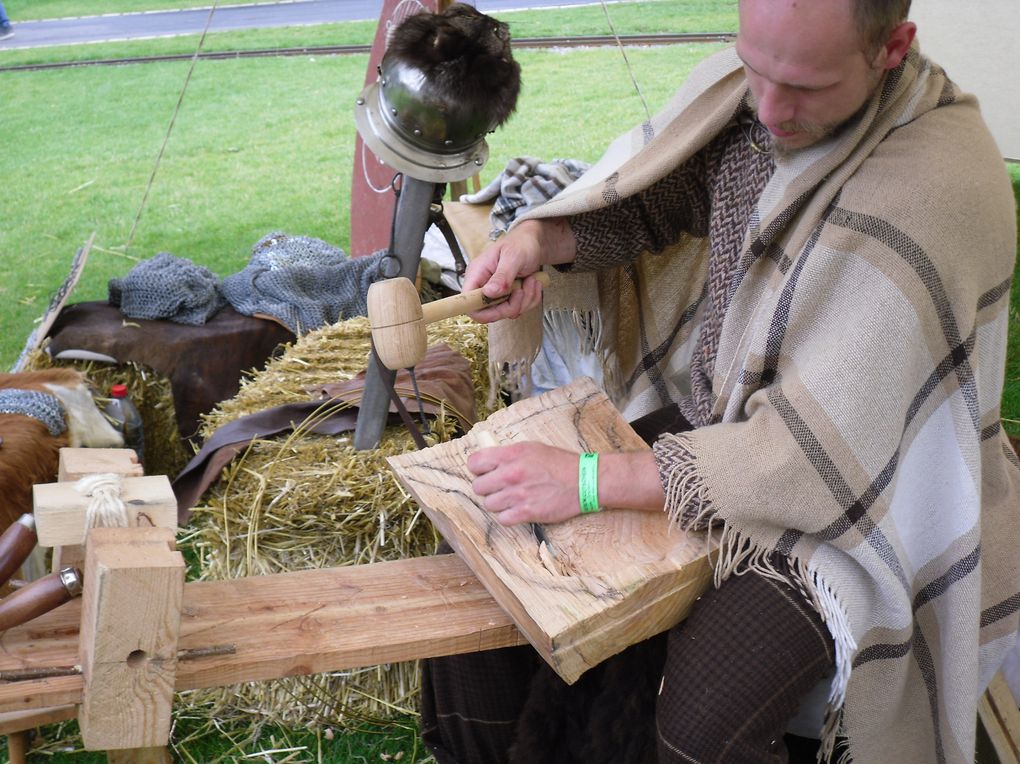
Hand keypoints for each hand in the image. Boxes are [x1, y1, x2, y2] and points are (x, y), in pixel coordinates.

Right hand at [463, 217, 575, 322]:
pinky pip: (519, 309)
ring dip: (525, 300)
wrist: (534, 243)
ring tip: (531, 280)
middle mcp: (483, 286)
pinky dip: (530, 299)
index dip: (481, 310)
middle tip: (523, 289)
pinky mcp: (508, 298)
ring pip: (507, 312)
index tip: (503, 306)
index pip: (467, 301)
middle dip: (512, 305)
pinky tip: (533, 284)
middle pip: (489, 313)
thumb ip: (502, 276)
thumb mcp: (513, 257)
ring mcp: (496, 293)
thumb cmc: (521, 244)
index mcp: (477, 274)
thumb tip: (489, 293)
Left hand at [469, 444, 665, 525]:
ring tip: (512, 499)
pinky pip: (502, 519)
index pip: (474, 463)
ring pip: (489, 504)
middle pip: (478, 487)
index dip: (478, 469)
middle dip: (487, 488)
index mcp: (511, 454)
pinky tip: (517, 510)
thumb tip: (489, 461)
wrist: (584, 480)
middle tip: (500, 487)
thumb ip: (509, 454)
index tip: (485, 472)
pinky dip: (508, 516)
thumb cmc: (560, 463)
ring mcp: (517, 495)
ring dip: (498, 503)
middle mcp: (511, 474)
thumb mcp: (532, 448)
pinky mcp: (526, 512)